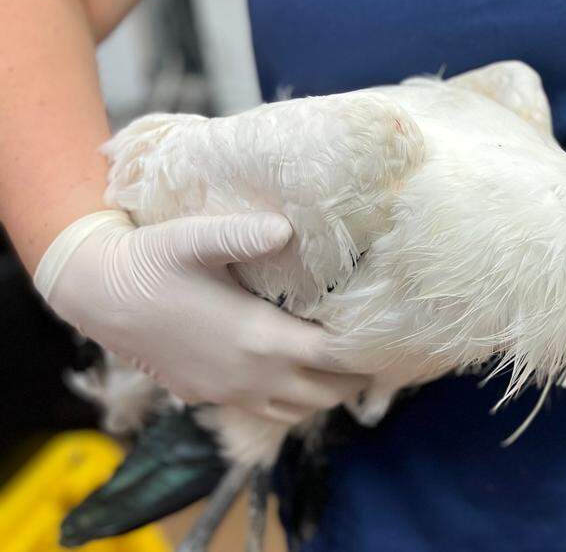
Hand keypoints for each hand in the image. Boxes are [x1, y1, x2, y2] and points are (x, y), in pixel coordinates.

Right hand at [34, 210, 367, 424]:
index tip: (391, 329)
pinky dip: (295, 400)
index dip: (369, 349)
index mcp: (261, 339)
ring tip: (343, 358)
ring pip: (302, 410)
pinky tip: (297, 370)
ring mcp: (231, 393)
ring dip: (328, 390)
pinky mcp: (211, 397)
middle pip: (330, 391)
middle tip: (376, 343)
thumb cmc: (152, 261)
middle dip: (358, 372)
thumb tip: (287, 227)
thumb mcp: (195, 238)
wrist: (99, 296)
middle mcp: (253, 376)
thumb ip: (244, 233)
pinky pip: (269, 413)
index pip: (338, 359)